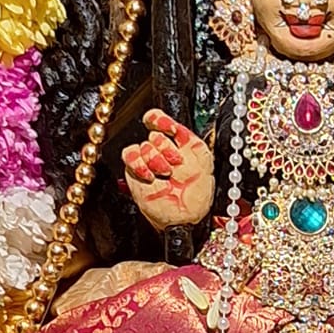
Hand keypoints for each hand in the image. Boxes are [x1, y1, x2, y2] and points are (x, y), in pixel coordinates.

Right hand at [122, 109, 214, 230]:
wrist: (186, 213)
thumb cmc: (198, 190)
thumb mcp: (203, 157)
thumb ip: (188, 137)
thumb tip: (175, 124)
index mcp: (177, 142)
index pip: (159, 119)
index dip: (159, 119)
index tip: (168, 127)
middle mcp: (160, 150)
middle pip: (153, 134)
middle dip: (166, 148)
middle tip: (175, 163)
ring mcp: (147, 160)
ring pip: (142, 145)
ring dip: (155, 159)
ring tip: (165, 172)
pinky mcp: (134, 172)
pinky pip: (130, 155)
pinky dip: (139, 164)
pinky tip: (150, 175)